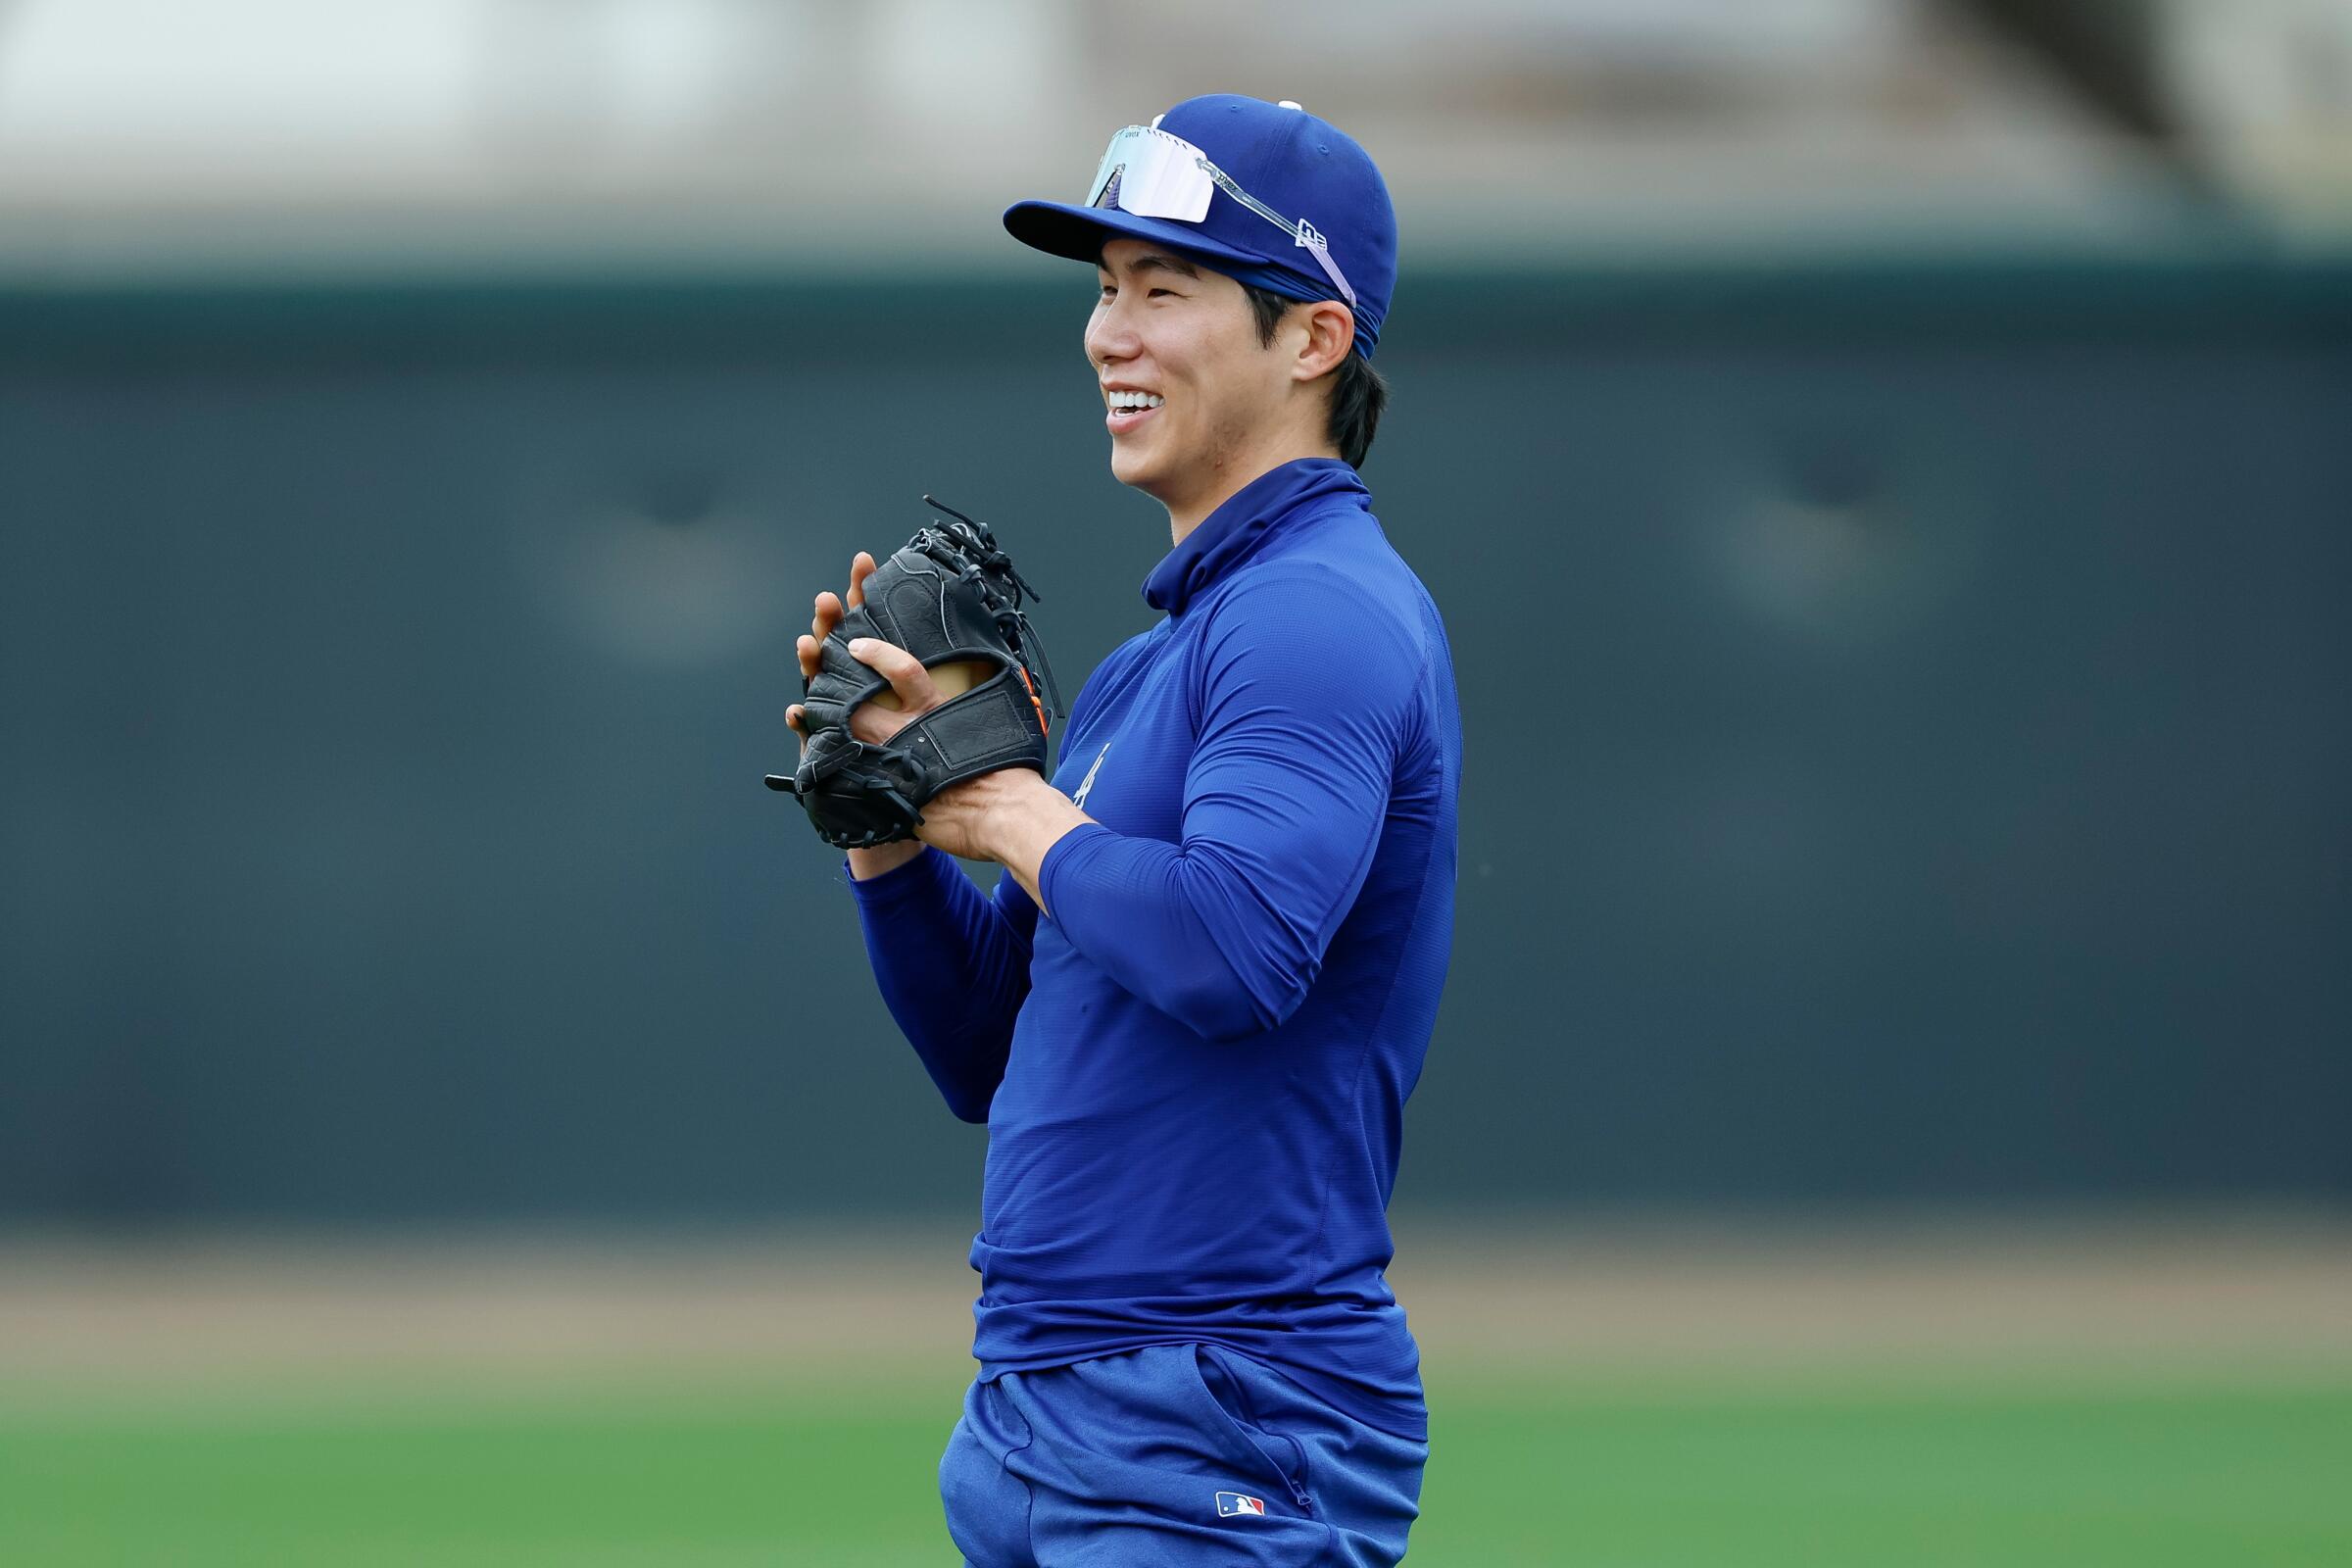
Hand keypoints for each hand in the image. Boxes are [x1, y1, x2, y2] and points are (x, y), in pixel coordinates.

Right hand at [786, 552, 990, 749]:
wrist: (915, 781)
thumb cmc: (922, 734)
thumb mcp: (928, 695)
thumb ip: (917, 663)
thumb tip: (942, 619)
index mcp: (873, 658)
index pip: (865, 616)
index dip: (862, 590)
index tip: (864, 561)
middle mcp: (850, 677)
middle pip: (835, 640)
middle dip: (830, 619)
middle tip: (828, 600)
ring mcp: (834, 706)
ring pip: (817, 678)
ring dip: (810, 661)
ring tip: (807, 644)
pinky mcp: (824, 740)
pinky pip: (808, 731)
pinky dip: (799, 721)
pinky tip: (796, 712)